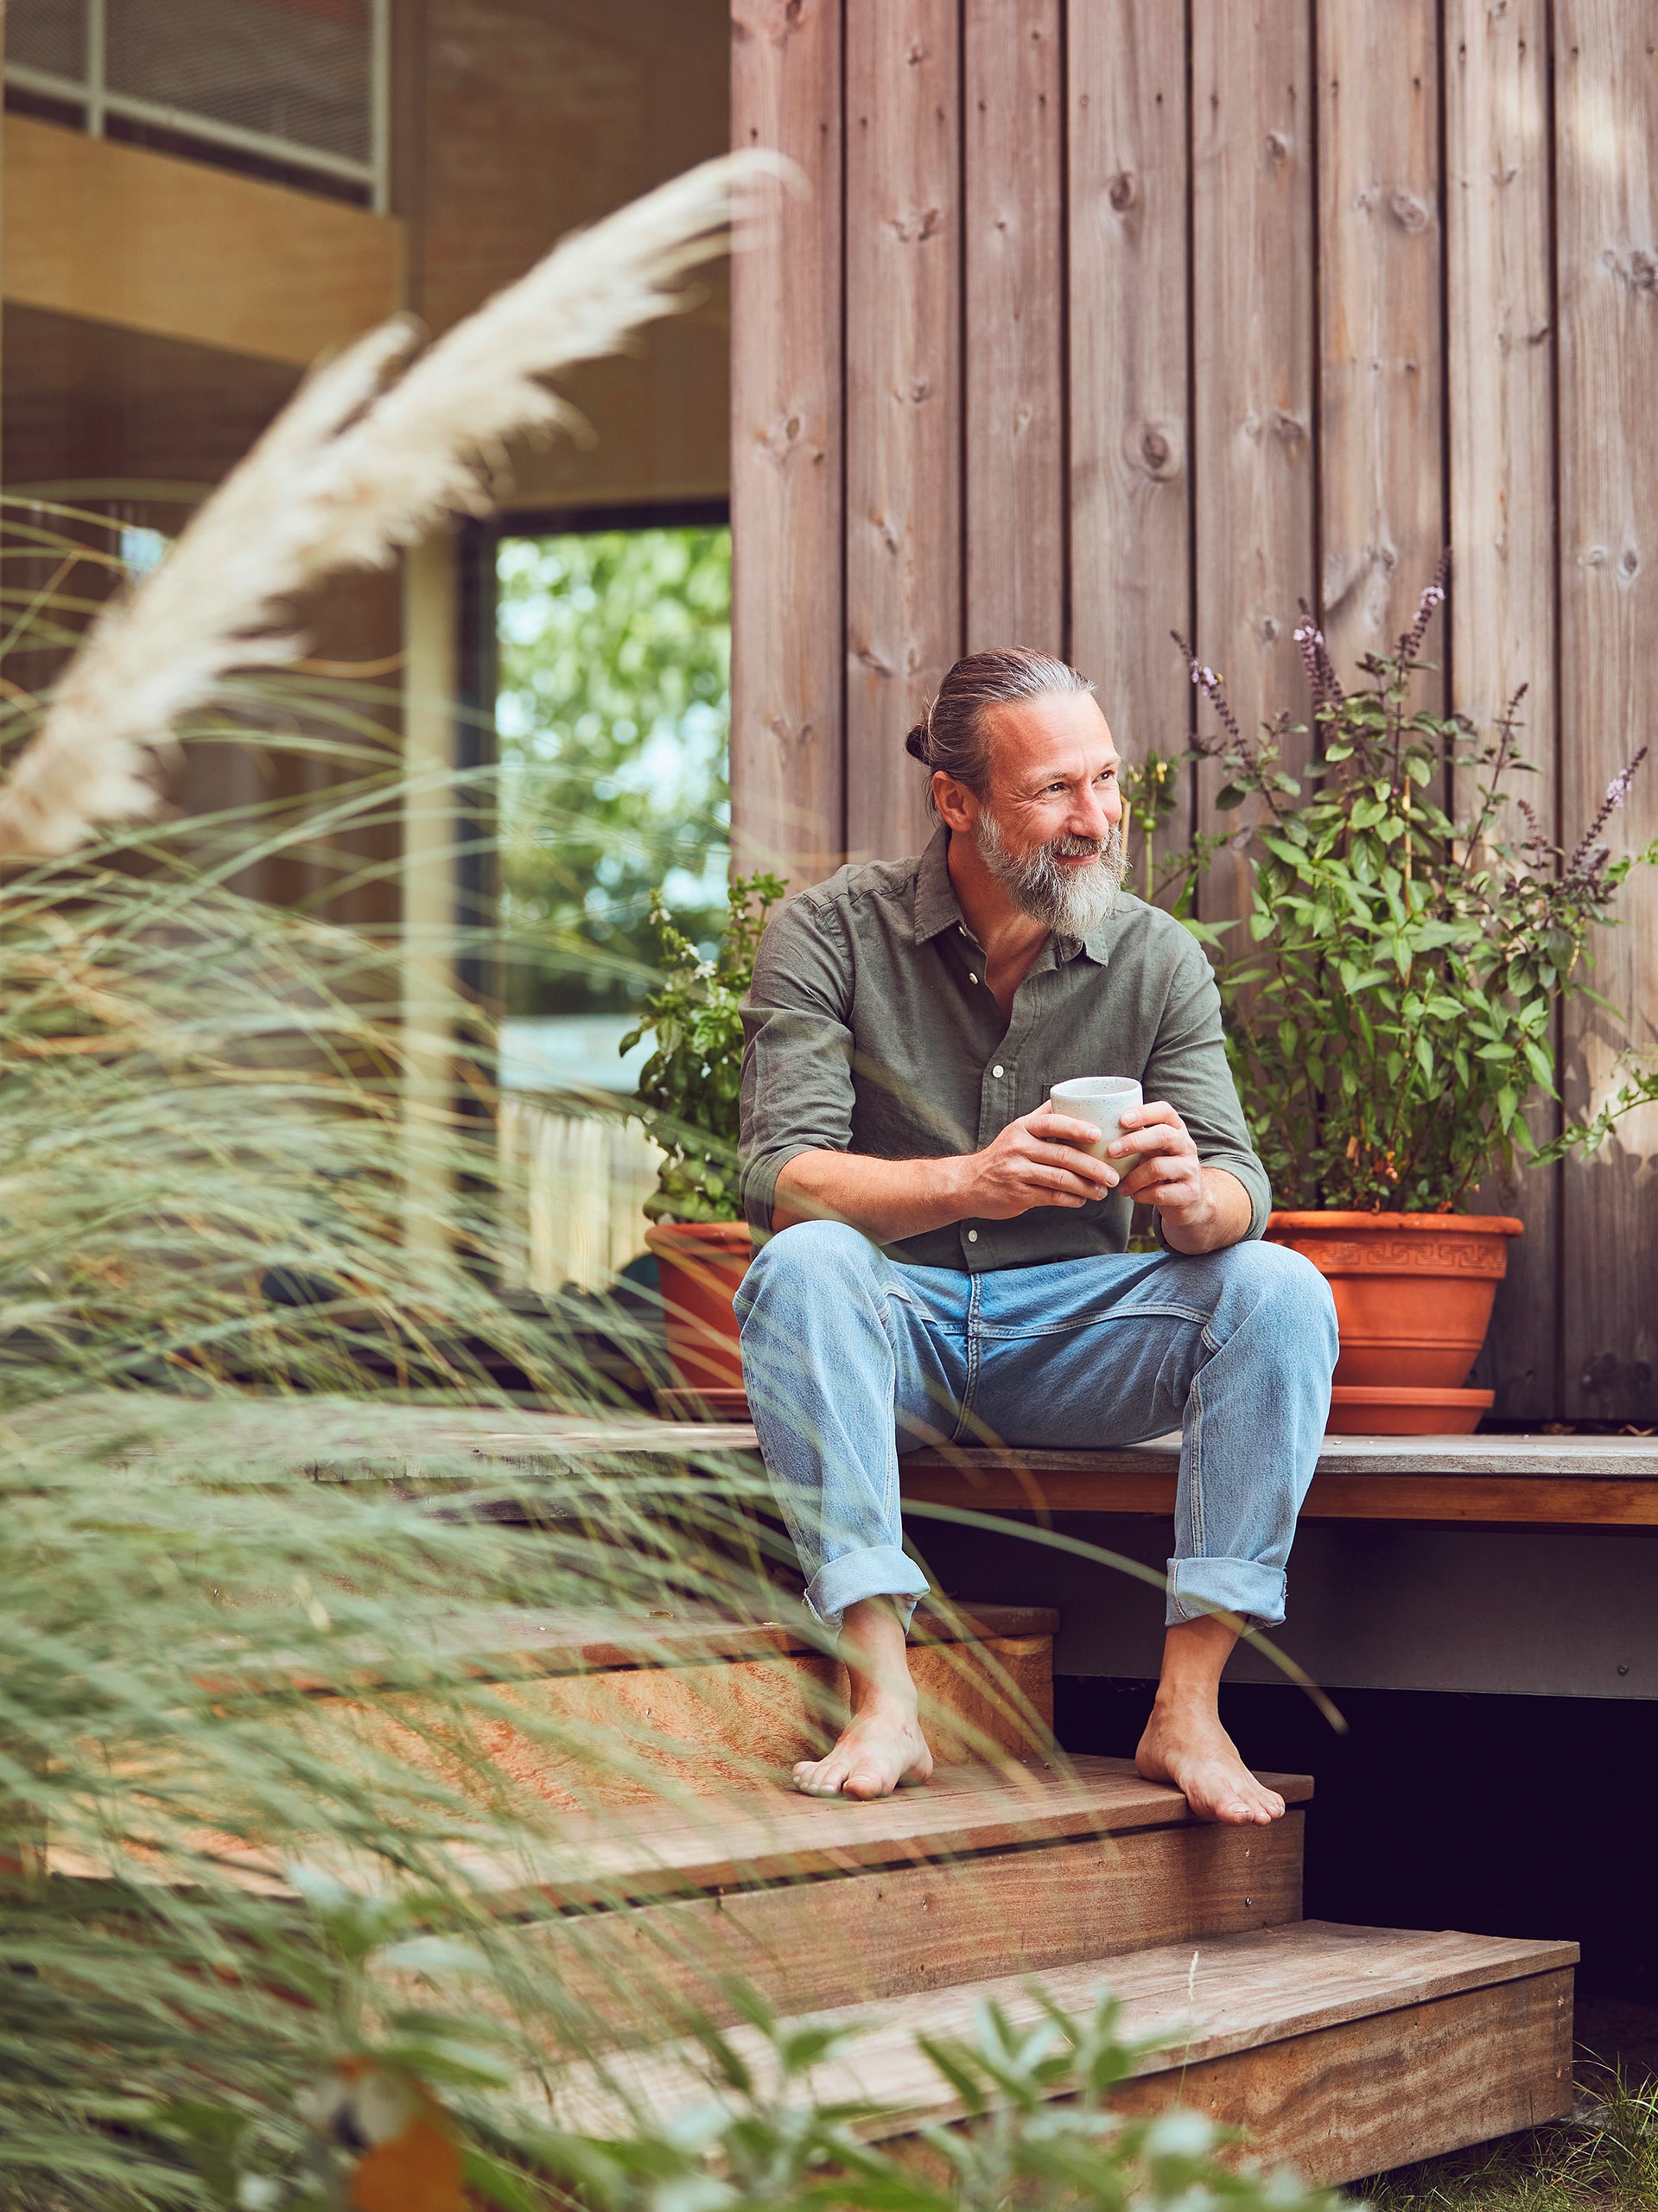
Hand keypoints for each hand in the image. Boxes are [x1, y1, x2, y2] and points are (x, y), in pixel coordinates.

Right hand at [956, 1106, 1119, 1219]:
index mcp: (1023, 1128)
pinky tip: (1082, 1200)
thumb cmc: (1003, 1155)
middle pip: (1063, 1155)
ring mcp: (1017, 1172)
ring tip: (1102, 1191)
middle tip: (1113, 1175)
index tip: (1099, 1135)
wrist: (969, 1183)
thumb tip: (1075, 1099)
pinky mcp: (1018, 1194)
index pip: (1052, 1123)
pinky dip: (1071, 1199)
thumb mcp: (1018, 1130)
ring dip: (1086, 1187)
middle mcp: (1019, 1148)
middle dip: (1093, 1167)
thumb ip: (1044, 1117)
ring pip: (1060, 1179)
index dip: (1077, 1128)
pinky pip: (1052, 1197)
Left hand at [1109, 1100, 1206, 1226]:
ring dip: (1132, 1177)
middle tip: (1111, 1151)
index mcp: (1175, 1129)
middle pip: (1163, 1135)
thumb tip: (1094, 1132)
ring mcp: (1190, 1169)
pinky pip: (1160, 1193)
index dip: (1144, 1113)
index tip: (1122, 1120)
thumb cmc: (1160, 1167)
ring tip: (1120, 1185)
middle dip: (1134, 1142)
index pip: (1165, 1111)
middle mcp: (1187, 1145)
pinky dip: (1141, 1195)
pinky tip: (1133, 1195)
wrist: (1188, 1199)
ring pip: (1158, 1167)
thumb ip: (1133, 1138)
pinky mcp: (1190, 1192)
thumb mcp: (1151, 1149)